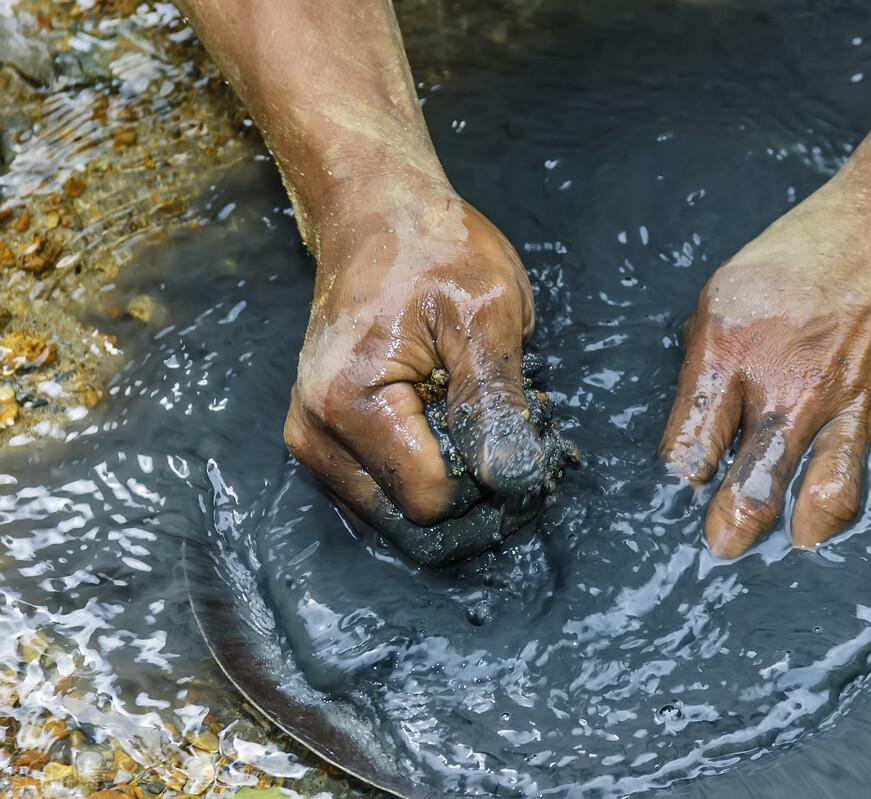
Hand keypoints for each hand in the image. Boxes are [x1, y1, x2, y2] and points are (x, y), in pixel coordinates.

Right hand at [283, 172, 542, 530]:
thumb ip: (494, 402)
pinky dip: (421, 474)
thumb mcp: (486, 312)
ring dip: (446, 485)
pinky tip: (445, 427)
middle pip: (407, 520)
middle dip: (467, 491)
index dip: (487, 481)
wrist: (376, 214)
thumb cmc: (435, 249)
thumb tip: (513, 480)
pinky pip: (379, 492)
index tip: (520, 434)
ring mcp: (311, 443)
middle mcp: (314, 436)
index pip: (431, 501)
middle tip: (503, 428)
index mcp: (349, 404)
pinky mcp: (320, 442)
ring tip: (471, 419)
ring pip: (394, 514)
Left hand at [660, 177, 870, 557]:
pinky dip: (856, 470)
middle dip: (729, 534)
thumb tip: (699, 427)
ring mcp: (848, 408)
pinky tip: (848, 457)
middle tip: (723, 546)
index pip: (687, 450)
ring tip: (796, 536)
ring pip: (823, 504)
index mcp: (730, 355)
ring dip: (804, 531)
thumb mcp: (729, 291)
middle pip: (748, 496)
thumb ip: (709, 362)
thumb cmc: (809, 252)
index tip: (689, 482)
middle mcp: (788, 391)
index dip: (683, 478)